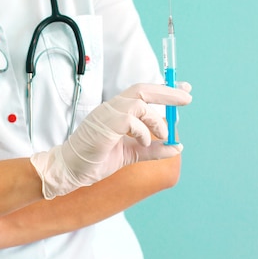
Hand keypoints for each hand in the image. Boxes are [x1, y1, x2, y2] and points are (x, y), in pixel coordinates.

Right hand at [30, 82, 191, 198]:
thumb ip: (152, 150)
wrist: (70, 170)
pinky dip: (143, 131)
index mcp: (117, 111)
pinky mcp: (104, 126)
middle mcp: (112, 108)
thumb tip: (177, 147)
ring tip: (163, 136)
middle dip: (167, 92)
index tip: (185, 89)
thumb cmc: (95, 160)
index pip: (144, 93)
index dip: (165, 89)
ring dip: (156, 120)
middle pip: (143, 90)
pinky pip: (130, 120)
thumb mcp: (131, 154)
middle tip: (187, 97)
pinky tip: (144, 143)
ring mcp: (107, 114)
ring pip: (139, 103)